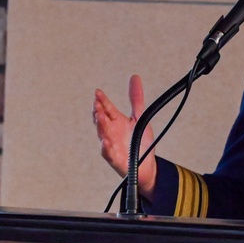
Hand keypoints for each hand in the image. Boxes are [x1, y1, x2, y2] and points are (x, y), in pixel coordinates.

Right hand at [93, 74, 156, 199]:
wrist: (146, 165)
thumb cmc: (140, 142)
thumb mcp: (140, 117)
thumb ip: (136, 98)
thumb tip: (135, 77)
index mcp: (116, 121)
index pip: (107, 108)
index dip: (102, 100)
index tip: (98, 92)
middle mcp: (111, 132)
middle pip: (102, 120)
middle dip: (98, 112)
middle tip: (97, 104)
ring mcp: (111, 145)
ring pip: (103, 134)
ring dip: (100, 126)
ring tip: (99, 116)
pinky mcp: (115, 158)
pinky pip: (108, 153)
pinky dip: (106, 148)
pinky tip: (105, 142)